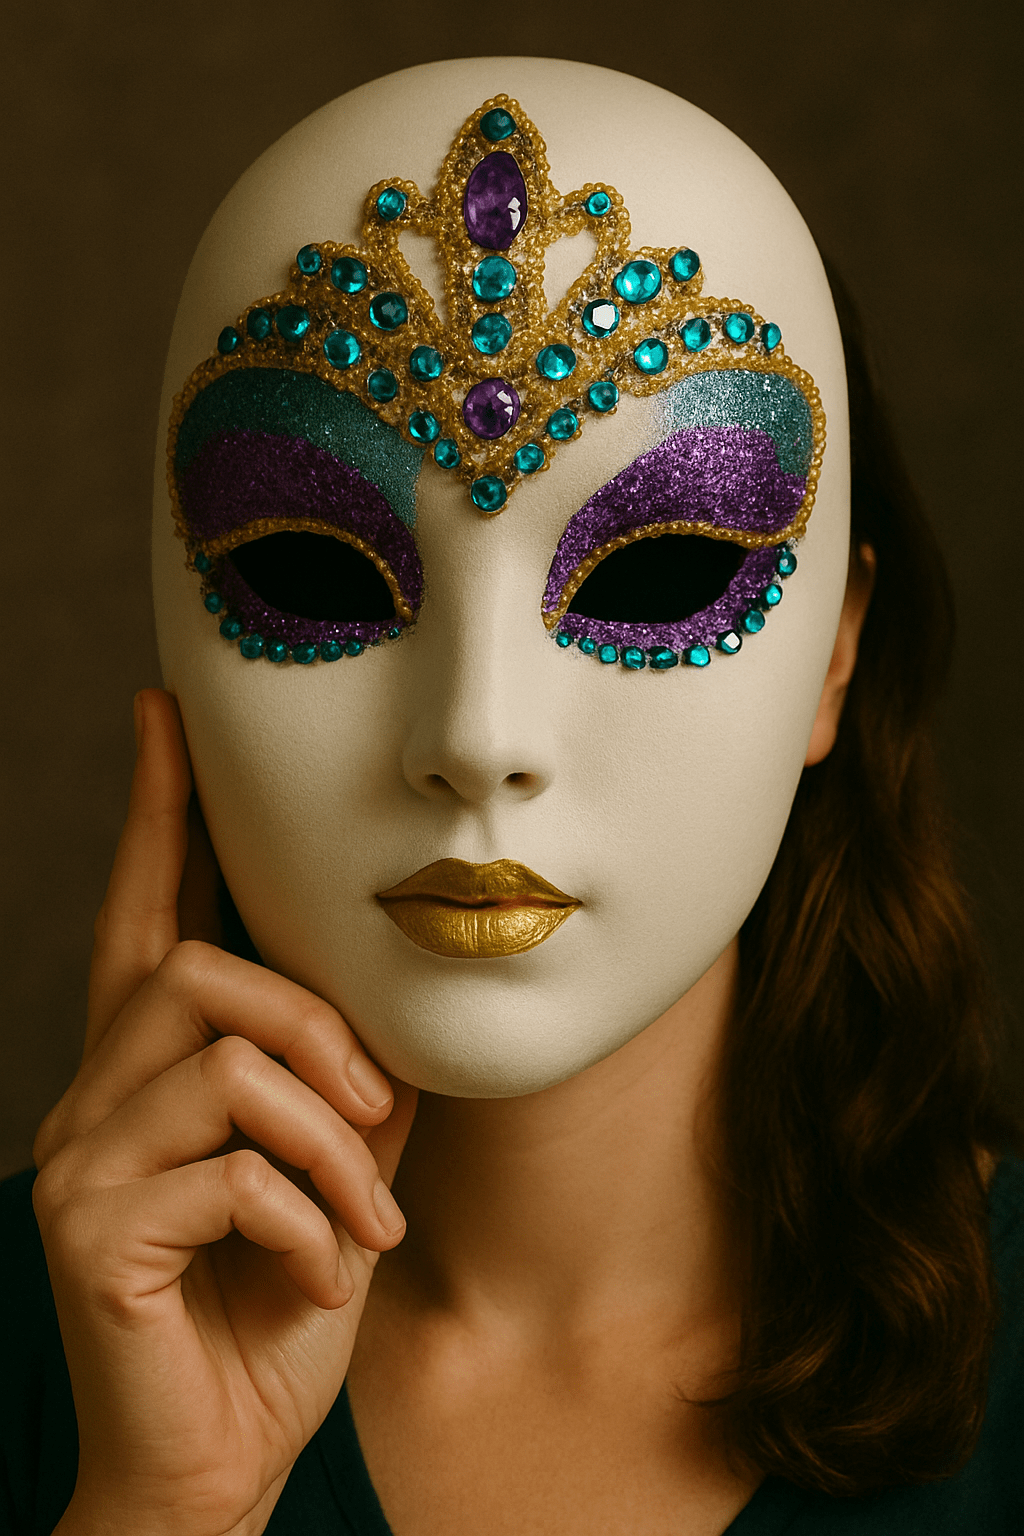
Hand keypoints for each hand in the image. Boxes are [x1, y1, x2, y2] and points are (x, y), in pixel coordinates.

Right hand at [32, 689, 417, 1535]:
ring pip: (226, 1065)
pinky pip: (228, 1171)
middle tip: (376, 1112)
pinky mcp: (86, 1233)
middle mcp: (91, 1098)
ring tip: (362, 1215)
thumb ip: (345, 1079)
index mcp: (147, 1071)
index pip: (148, 914)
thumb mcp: (334, 1171)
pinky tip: (317, 1274)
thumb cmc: (274, 1307)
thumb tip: (388, 997)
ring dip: (329, 1141)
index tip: (167, 714)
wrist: (217, 1462)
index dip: (160, 811)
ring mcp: (78, 1163)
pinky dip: (305, 1219)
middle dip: (314, 1026)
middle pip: (195, 971)